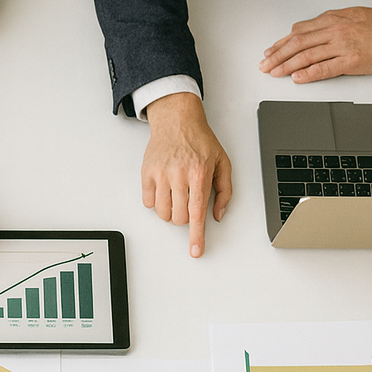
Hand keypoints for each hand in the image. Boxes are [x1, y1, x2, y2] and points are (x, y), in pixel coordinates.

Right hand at [140, 92, 231, 257]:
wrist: (177, 120)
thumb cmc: (200, 141)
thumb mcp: (222, 163)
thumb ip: (225, 191)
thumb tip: (218, 214)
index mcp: (200, 175)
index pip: (197, 214)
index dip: (196, 236)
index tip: (195, 251)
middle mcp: (179, 175)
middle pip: (178, 217)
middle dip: (184, 217)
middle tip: (187, 202)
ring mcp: (161, 174)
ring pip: (162, 213)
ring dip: (170, 211)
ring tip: (175, 196)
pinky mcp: (147, 173)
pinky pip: (147, 202)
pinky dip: (155, 202)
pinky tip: (163, 189)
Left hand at [259, 6, 371, 82]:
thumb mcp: (348, 15)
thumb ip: (326, 23)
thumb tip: (304, 31)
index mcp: (331, 19)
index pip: (298, 32)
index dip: (280, 43)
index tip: (269, 51)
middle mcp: (334, 31)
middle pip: (297, 44)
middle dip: (277, 55)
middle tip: (265, 65)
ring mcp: (342, 46)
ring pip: (307, 55)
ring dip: (287, 65)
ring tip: (275, 73)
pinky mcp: (351, 60)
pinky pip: (325, 68)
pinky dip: (309, 73)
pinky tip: (298, 78)